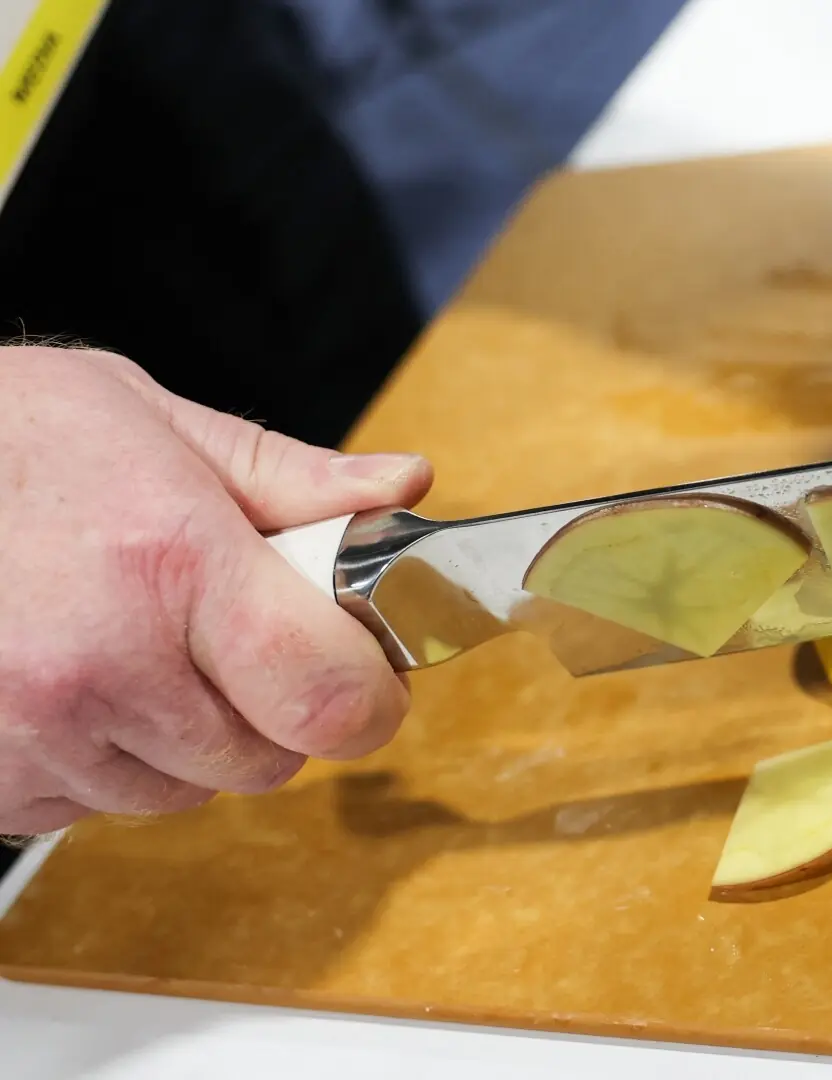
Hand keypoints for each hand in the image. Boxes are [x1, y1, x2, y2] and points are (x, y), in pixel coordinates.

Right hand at [0, 347, 431, 834]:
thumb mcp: (146, 419)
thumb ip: (289, 476)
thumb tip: (401, 487)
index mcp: (168, 564)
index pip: (328, 695)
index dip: (368, 692)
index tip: (366, 669)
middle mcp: (101, 663)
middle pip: (268, 758)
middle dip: (275, 707)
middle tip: (234, 637)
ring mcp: (34, 732)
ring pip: (185, 791)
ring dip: (185, 738)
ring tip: (131, 642)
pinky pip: (96, 805)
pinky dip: (105, 759)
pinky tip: (72, 677)